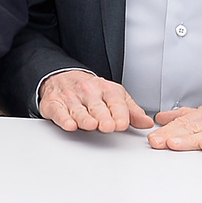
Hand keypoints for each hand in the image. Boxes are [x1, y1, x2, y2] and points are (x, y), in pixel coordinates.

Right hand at [37, 70, 153, 132]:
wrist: (62, 77)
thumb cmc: (92, 91)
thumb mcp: (115, 96)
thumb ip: (131, 111)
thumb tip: (147, 123)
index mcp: (106, 89)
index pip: (115, 102)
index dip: (119, 113)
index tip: (122, 123)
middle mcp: (88, 92)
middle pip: (97, 107)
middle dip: (103, 117)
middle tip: (108, 126)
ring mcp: (70, 97)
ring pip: (78, 110)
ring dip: (84, 118)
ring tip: (91, 125)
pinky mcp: (54, 103)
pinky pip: (59, 111)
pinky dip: (63, 118)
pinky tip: (69, 124)